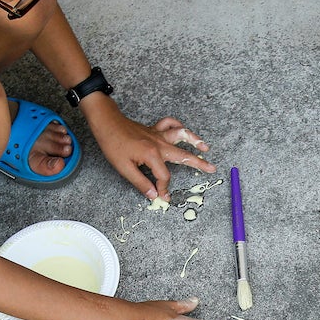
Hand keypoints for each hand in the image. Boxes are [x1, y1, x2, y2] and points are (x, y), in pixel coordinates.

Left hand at [86, 101, 214, 200]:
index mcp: (152, 155)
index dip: (164, 188)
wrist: (107, 123)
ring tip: (205, 147)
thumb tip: (154, 195)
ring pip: (181, 134)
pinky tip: (183, 131)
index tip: (163, 197)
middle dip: (198, 163)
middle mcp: (159, 144)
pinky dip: (178, 126)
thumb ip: (141, 183)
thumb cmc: (113, 145)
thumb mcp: (124, 168)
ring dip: (195, 140)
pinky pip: (170, 124)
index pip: (164, 176)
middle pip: (183, 155)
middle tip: (212, 169)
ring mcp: (158, 135)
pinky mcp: (154, 129)